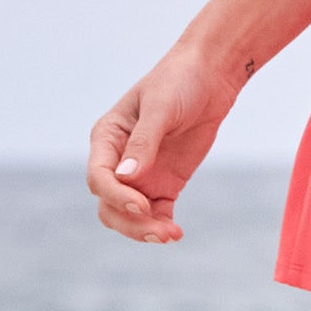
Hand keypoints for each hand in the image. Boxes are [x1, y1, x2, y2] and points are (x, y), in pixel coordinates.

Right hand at [87, 46, 241, 244]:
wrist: (211, 75)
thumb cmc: (180, 80)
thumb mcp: (161, 107)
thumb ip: (144, 142)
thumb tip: (125, 177)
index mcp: (107, 138)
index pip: (98, 177)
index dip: (115, 195)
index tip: (141, 205)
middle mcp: (118, 160)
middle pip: (109, 204)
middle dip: (129, 221)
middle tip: (159, 230)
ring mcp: (141, 175)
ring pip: (129, 215)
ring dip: (144, 230)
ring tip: (170, 235)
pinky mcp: (163, 183)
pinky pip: (156, 214)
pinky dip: (161, 226)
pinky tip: (175, 233)